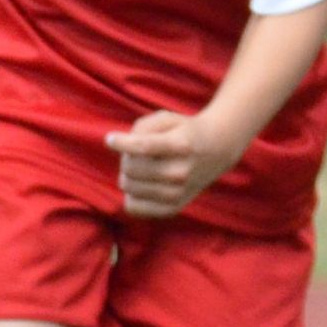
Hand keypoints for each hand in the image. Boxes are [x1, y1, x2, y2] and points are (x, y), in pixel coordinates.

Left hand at [105, 110, 247, 219]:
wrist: (217, 151)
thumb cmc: (184, 131)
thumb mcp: (167, 118)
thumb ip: (143, 127)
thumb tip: (122, 146)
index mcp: (181, 145)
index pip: (144, 146)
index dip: (121, 143)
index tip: (110, 139)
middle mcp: (181, 171)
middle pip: (132, 168)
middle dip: (125, 158)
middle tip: (134, 154)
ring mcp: (178, 193)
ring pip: (129, 187)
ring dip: (127, 175)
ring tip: (140, 168)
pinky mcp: (173, 208)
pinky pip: (134, 207)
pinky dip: (130, 196)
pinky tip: (139, 185)